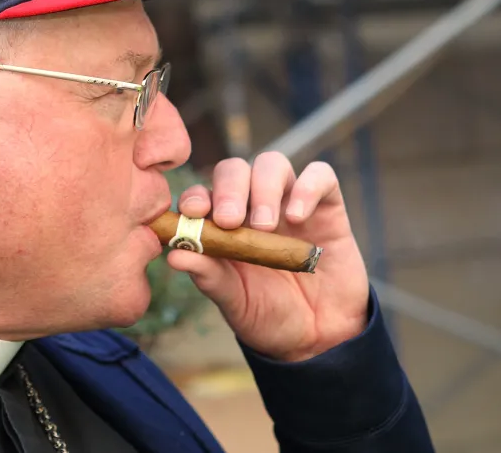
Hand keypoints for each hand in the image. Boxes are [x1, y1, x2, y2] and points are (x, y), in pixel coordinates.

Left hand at [166, 152, 370, 362]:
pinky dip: (307, 187)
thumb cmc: (269, 315)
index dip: (195, 196)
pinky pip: (320, 175)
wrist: (319, 336)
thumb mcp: (235, 302)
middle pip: (234, 169)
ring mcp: (289, 202)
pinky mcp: (327, 206)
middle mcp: (253, 206)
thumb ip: (209, 277)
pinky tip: (298, 217)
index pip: (203, 194)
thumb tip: (174, 255)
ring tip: (266, 226)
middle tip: (230, 220)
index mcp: (223, 226)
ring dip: (263, 188)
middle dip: (229, 188)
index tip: (195, 211)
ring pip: (272, 164)